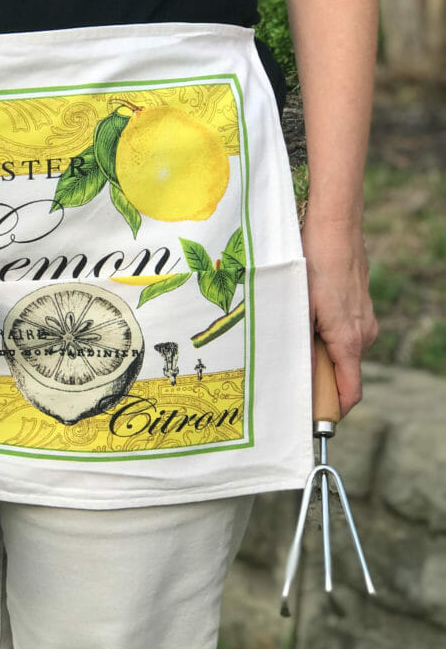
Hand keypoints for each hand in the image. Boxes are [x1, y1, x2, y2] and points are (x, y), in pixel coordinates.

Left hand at [301, 214, 377, 415]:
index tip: (311, 420)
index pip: (350, 392)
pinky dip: (323, 340)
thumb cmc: (314, 266)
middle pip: (342, 374)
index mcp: (349, 340)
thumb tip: (295, 376)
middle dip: (317, 383)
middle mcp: (363, 334)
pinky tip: (302, 326)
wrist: (334, 228)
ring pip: (340, 353)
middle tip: (284, 385)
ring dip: (318, 358)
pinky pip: (341, 335)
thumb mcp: (300, 308)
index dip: (332, 410)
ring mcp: (363, 321)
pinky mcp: (358, 308)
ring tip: (288, 350)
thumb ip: (300, 344)